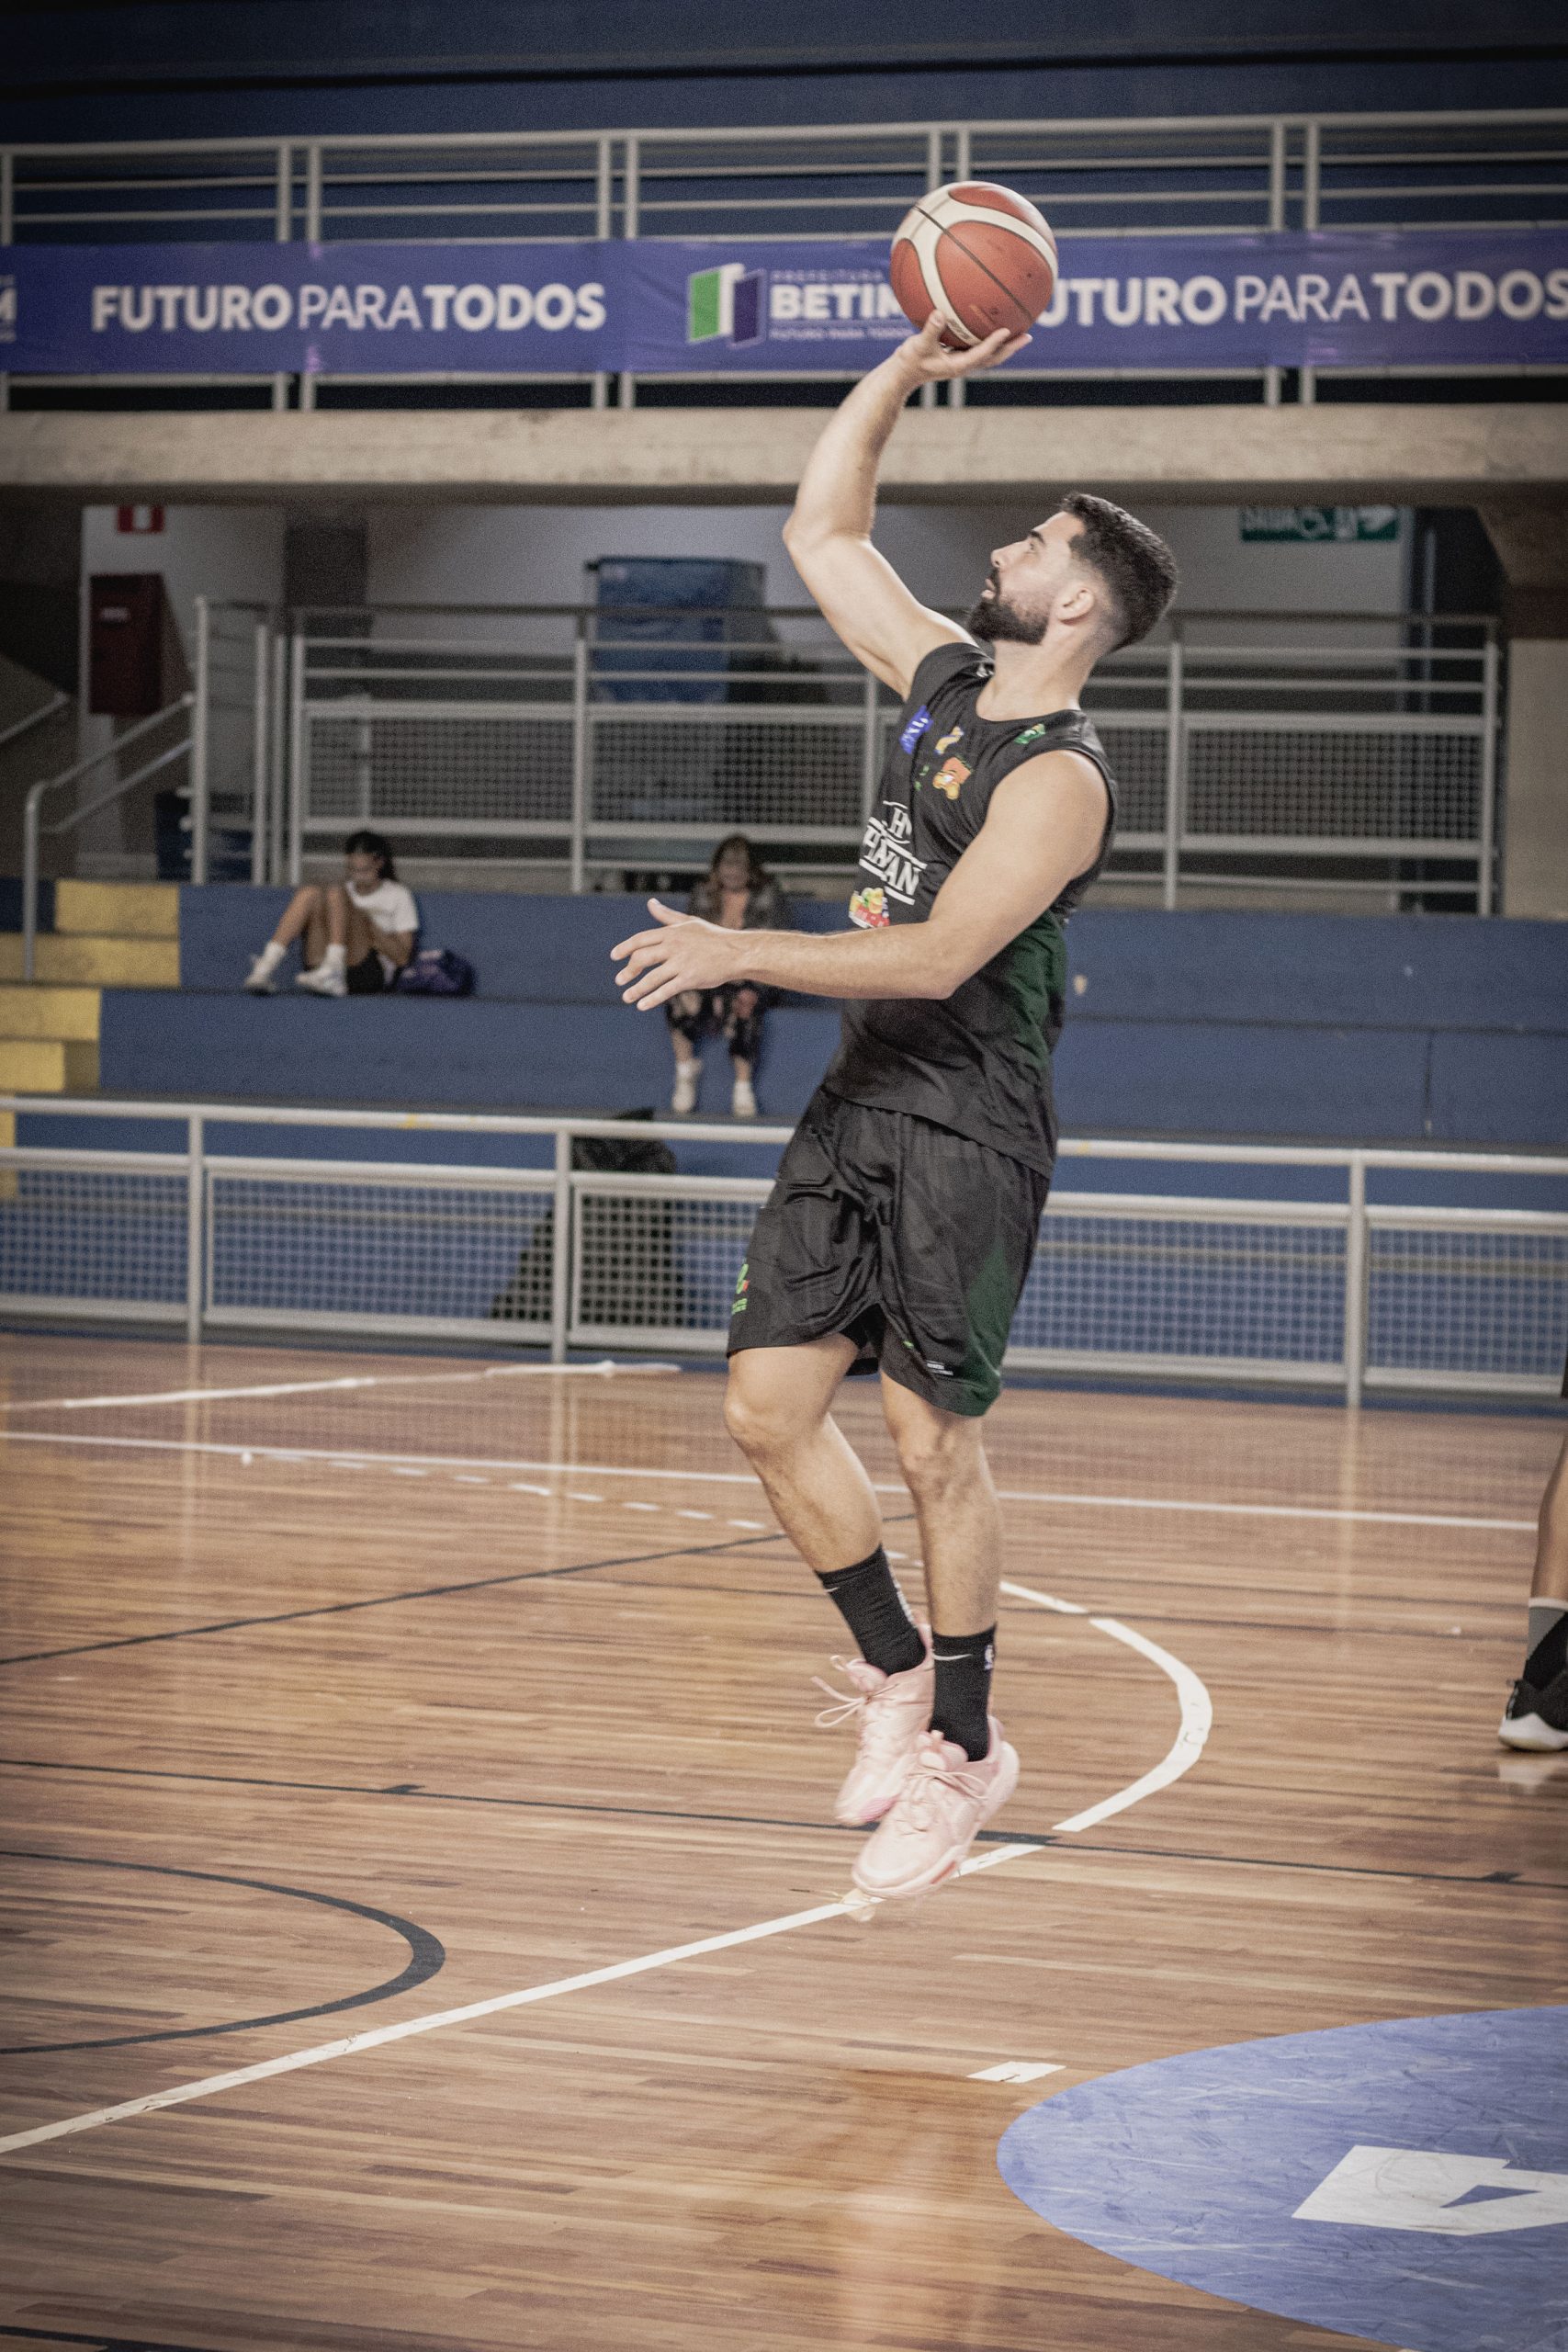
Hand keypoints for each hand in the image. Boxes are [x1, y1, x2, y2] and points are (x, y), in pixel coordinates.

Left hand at [612, 899, 742, 1010]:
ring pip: (652, 978)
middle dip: (628, 971)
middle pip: (642, 958)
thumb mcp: (689, 923)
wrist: (737, 952)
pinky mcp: (690, 978)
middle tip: (619, 980)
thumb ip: (666, 916)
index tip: (614, 956)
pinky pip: (666, 990)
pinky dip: (652, 999)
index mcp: (671, 933)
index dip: (625, 948)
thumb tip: (650, 903)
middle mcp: (673, 947)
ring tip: (626, 997)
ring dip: (636, 989)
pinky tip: (641, 1005)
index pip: (641, 939)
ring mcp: (681, 963)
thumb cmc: (713, 937)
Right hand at [895, 313, 1030, 383]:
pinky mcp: (958, 357)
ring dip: (1005, 346)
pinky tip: (992, 326)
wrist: (902, 374)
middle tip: (1028, 337)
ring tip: (1020, 333)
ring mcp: (962, 362)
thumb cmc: (909, 362)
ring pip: (989, 355)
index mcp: (957, 366)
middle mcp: (964, 365)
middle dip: (1010, 348)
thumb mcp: (917, 346)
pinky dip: (990, 340)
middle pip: (993, 358)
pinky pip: (979, 348)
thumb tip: (939, 313)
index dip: (994, 343)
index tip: (1007, 330)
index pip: (981, 354)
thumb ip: (929, 331)